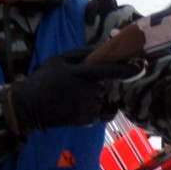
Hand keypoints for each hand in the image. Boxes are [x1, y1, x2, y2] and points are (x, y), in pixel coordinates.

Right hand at [8, 49, 140, 133]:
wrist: (29, 107)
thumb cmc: (43, 79)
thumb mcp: (59, 59)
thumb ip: (81, 53)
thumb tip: (101, 48)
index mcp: (82, 74)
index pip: (111, 70)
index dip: (128, 68)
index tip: (141, 65)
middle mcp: (88, 92)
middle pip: (102, 85)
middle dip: (93, 83)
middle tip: (72, 83)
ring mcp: (87, 107)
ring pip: (98, 99)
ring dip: (89, 96)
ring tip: (69, 96)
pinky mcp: (85, 120)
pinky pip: (94, 111)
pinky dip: (86, 108)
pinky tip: (70, 106)